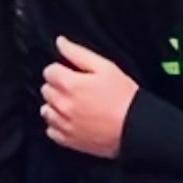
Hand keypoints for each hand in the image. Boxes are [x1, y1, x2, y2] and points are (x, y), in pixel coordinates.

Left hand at [38, 37, 136, 157]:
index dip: (62, 70)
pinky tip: (73, 120)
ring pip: (46, 110)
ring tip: (76, 105)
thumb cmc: (124, 98)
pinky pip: (51, 130)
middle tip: (78, 89)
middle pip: (46, 89)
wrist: (136, 128)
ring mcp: (63, 124)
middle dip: (59, 87)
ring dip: (56, 106)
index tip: (73, 74)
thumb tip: (61, 42)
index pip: (49, 71)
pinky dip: (58, 125)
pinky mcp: (68, 140)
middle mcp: (62, 104)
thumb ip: (78, 53)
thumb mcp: (105, 67)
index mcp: (69, 84)